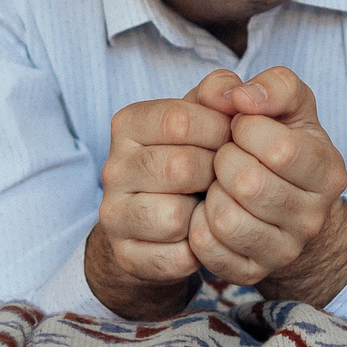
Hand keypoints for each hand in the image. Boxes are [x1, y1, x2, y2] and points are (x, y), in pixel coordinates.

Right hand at [93, 82, 233, 291]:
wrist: (172, 217)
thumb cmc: (198, 153)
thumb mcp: (209, 113)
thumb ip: (221, 90)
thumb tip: (233, 95)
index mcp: (128, 123)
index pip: (181, 119)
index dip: (220, 130)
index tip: (232, 140)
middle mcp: (113, 168)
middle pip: (181, 167)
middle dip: (216, 173)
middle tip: (225, 176)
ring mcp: (113, 214)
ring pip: (174, 216)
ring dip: (204, 212)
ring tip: (209, 204)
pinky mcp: (126, 255)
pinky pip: (176, 257)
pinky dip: (198, 249)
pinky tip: (199, 233)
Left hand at [185, 68, 346, 294]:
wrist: (282, 201)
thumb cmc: (278, 140)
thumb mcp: (287, 104)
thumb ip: (270, 86)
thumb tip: (237, 96)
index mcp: (328, 170)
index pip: (280, 149)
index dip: (246, 128)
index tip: (240, 125)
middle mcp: (314, 217)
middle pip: (249, 185)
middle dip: (223, 159)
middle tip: (224, 154)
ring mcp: (284, 250)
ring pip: (226, 220)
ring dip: (209, 192)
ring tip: (217, 181)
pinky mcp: (251, 272)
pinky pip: (207, 249)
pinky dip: (197, 224)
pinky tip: (207, 208)